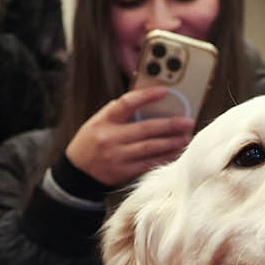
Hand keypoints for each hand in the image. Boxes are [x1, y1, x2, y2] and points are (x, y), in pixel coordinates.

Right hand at [63, 86, 195, 186]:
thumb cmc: (90, 143)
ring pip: (150, 148)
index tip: (164, 91)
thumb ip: (117, 114)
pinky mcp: (122, 172)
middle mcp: (110, 138)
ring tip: (185, 138)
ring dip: (171, 143)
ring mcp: (117, 156)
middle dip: (169, 125)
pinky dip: (163, 158)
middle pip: (145, 129)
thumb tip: (145, 103)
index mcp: (103, 121)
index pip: (127, 103)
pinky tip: (175, 154)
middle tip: (187, 122)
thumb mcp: (97, 122)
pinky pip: (148, 164)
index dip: (146, 96)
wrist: (77, 173)